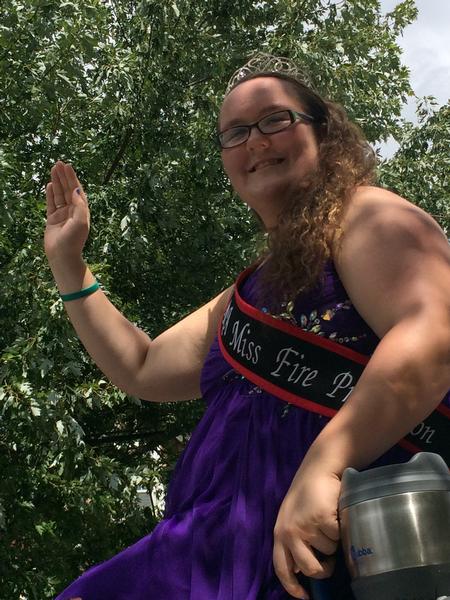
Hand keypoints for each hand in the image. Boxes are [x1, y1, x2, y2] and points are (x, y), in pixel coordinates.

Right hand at [44, 161, 89, 261]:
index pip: (77, 191)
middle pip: (68, 190)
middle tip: (59, 163)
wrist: (63, 255)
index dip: (73, 178)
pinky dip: (50, 194)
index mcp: (82, 211)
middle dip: (64, 177)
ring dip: (57, 182)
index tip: (68, 166)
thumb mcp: (80, 221)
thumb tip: (76, 190)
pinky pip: (51, 203)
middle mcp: (73, 211)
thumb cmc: (74, 240)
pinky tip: (50, 185)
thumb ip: (80, 205)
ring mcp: (62, 215)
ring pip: (59, 195)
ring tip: (53, 169)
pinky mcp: (52, 219)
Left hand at [273, 464, 340, 598]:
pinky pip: (338, 538)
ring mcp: (306, 526)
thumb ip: (294, 541)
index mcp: (280, 533)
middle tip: (330, 561)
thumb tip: (300, 571)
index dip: (292, 586)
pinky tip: (336, 515)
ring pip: (328, 553)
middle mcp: (290, 532)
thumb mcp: (293, 517)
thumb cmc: (308, 494)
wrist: (319, 468)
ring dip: (333, 542)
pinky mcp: (321, 519)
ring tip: (329, 523)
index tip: (304, 597)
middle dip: (324, 569)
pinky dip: (341, 530)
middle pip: (310, 569)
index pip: (281, 568)